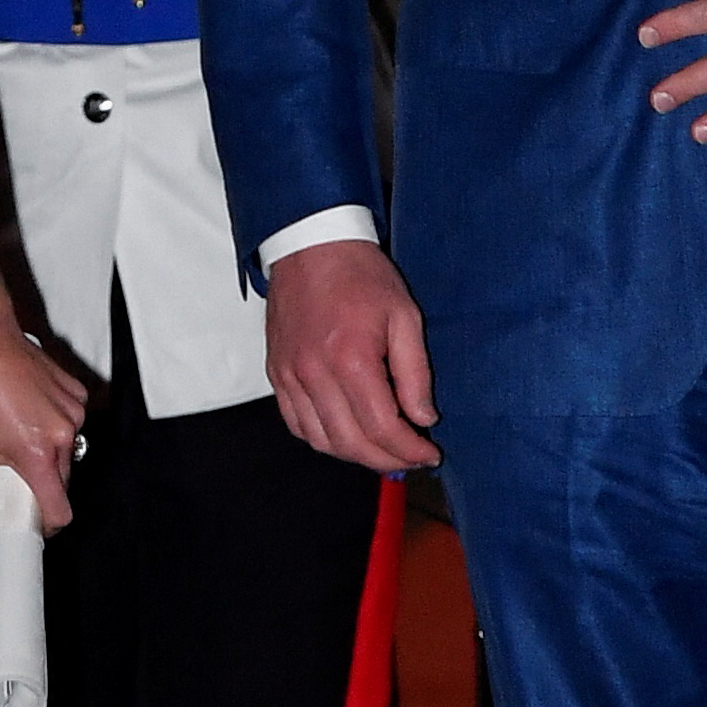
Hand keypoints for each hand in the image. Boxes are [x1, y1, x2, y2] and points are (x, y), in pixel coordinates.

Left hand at [0, 301, 86, 531]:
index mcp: (38, 453)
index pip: (60, 509)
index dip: (48, 523)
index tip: (35, 523)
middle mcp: (63, 434)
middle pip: (63, 481)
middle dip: (41, 485)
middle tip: (15, 477)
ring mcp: (73, 411)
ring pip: (68, 451)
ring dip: (48, 454)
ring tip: (18, 438)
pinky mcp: (76, 392)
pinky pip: (71, 423)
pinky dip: (54, 427)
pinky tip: (29, 415)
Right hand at [265, 242, 440, 471]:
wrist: (309, 245)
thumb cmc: (360, 275)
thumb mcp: (405, 315)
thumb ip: (415, 373)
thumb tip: (423, 418)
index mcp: (351, 360)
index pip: (382, 428)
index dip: (409, 451)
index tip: (429, 454)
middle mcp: (315, 374)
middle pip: (351, 444)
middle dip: (387, 461)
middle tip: (410, 459)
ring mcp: (290, 376)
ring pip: (321, 441)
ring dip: (355, 455)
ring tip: (382, 451)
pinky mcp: (277, 373)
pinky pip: (297, 424)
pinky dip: (323, 440)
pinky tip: (346, 434)